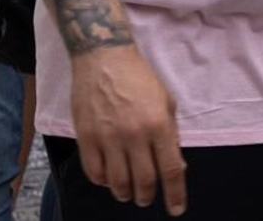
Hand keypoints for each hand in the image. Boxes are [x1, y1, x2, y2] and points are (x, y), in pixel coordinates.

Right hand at [70, 46, 186, 214]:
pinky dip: (103, 182)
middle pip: (144, 181)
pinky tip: (108, 178)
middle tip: (146, 198)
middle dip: (146, 197)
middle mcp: (135, 134)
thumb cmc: (139, 78)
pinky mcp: (86, 136)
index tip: (176, 210)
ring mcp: (108, 137)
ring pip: (118, 182)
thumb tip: (175, 166)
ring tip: (128, 192)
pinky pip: (94, 172)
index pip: (170, 170)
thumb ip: (171, 135)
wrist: (104, 58)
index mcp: (159, 124)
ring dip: (125, 193)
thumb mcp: (166, 102)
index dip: (175, 194)